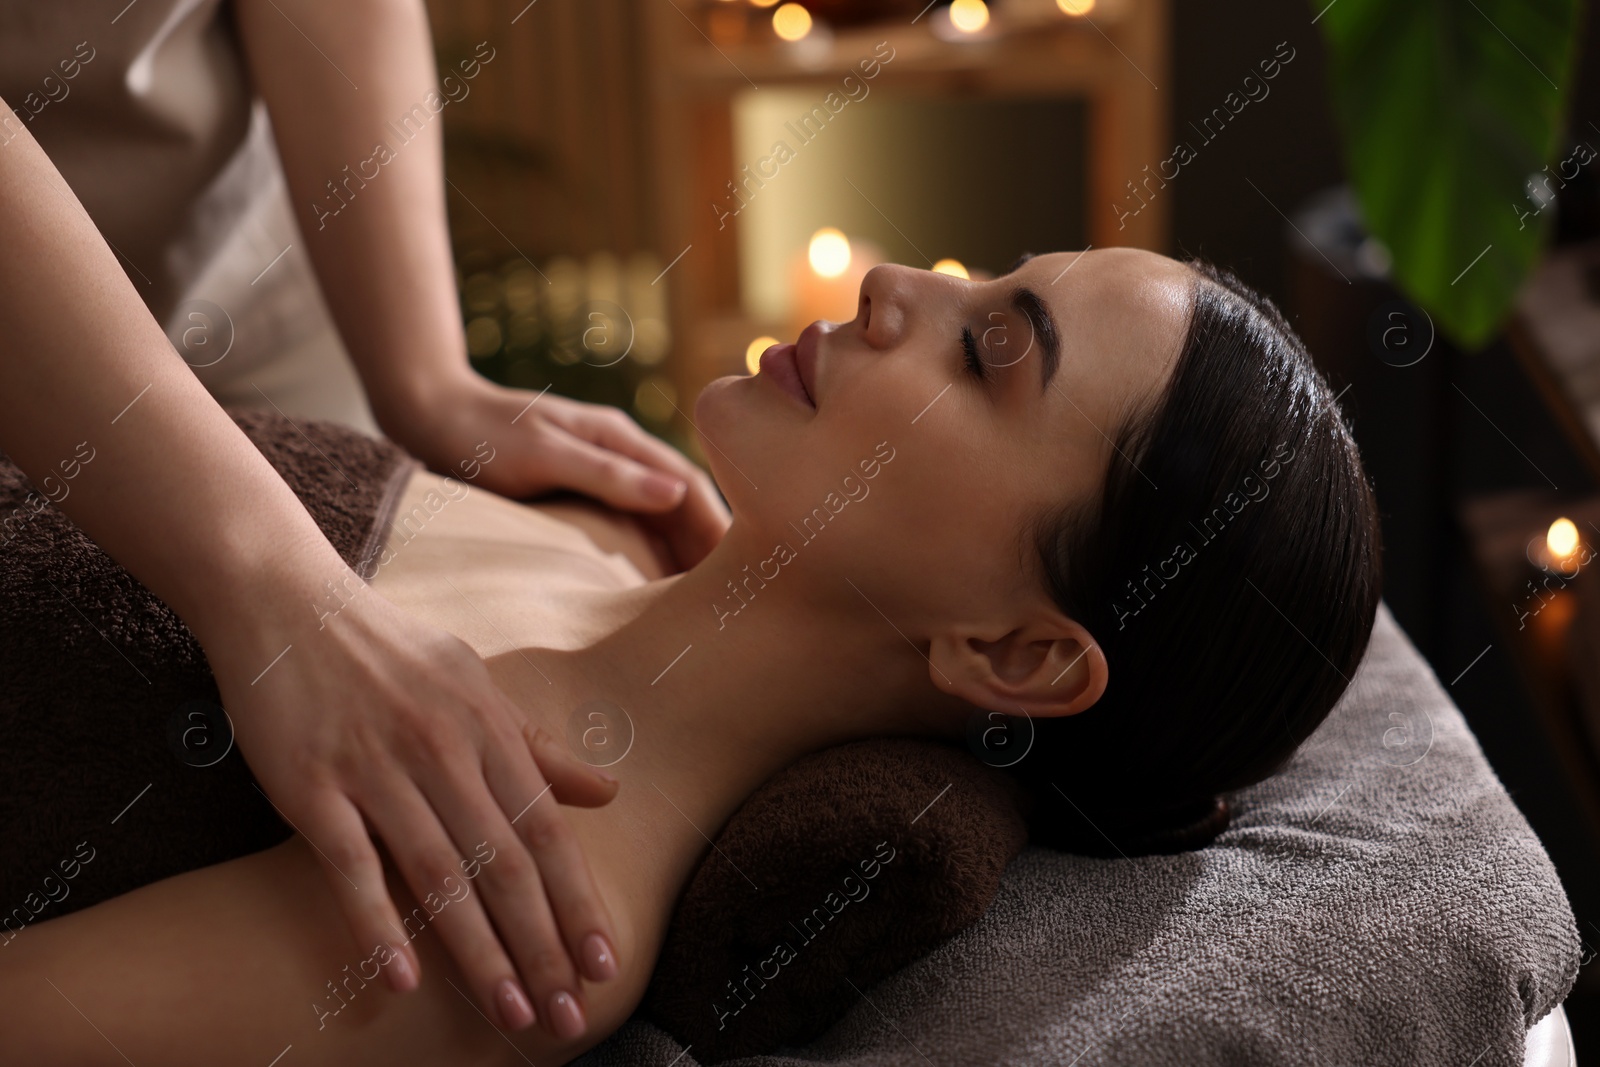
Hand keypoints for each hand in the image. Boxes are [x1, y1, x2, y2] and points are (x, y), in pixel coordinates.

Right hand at [208, 587, 620, 1038]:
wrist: (287, 603)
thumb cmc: (391, 650)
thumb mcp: (477, 682)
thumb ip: (539, 745)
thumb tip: (610, 790)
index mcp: (489, 727)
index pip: (547, 831)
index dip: (578, 901)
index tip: (604, 964)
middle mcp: (442, 750)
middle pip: (504, 864)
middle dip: (541, 946)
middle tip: (565, 1018)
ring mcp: (376, 768)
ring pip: (439, 875)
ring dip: (478, 952)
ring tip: (508, 1014)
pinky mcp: (312, 786)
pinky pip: (351, 867)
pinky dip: (377, 926)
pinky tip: (402, 982)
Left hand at [380, 371, 729, 571]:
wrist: (426, 414)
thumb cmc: (480, 433)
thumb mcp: (545, 454)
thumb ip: (608, 475)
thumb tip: (676, 496)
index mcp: (619, 439)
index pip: (688, 485)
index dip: (718, 525)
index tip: (745, 566)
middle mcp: (618, 457)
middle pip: (680, 506)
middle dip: (710, 547)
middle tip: (737, 600)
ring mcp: (598, 477)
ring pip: (656, 521)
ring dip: (681, 556)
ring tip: (702, 605)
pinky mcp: (577, 497)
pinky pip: (627, 531)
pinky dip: (648, 558)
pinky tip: (652, 593)